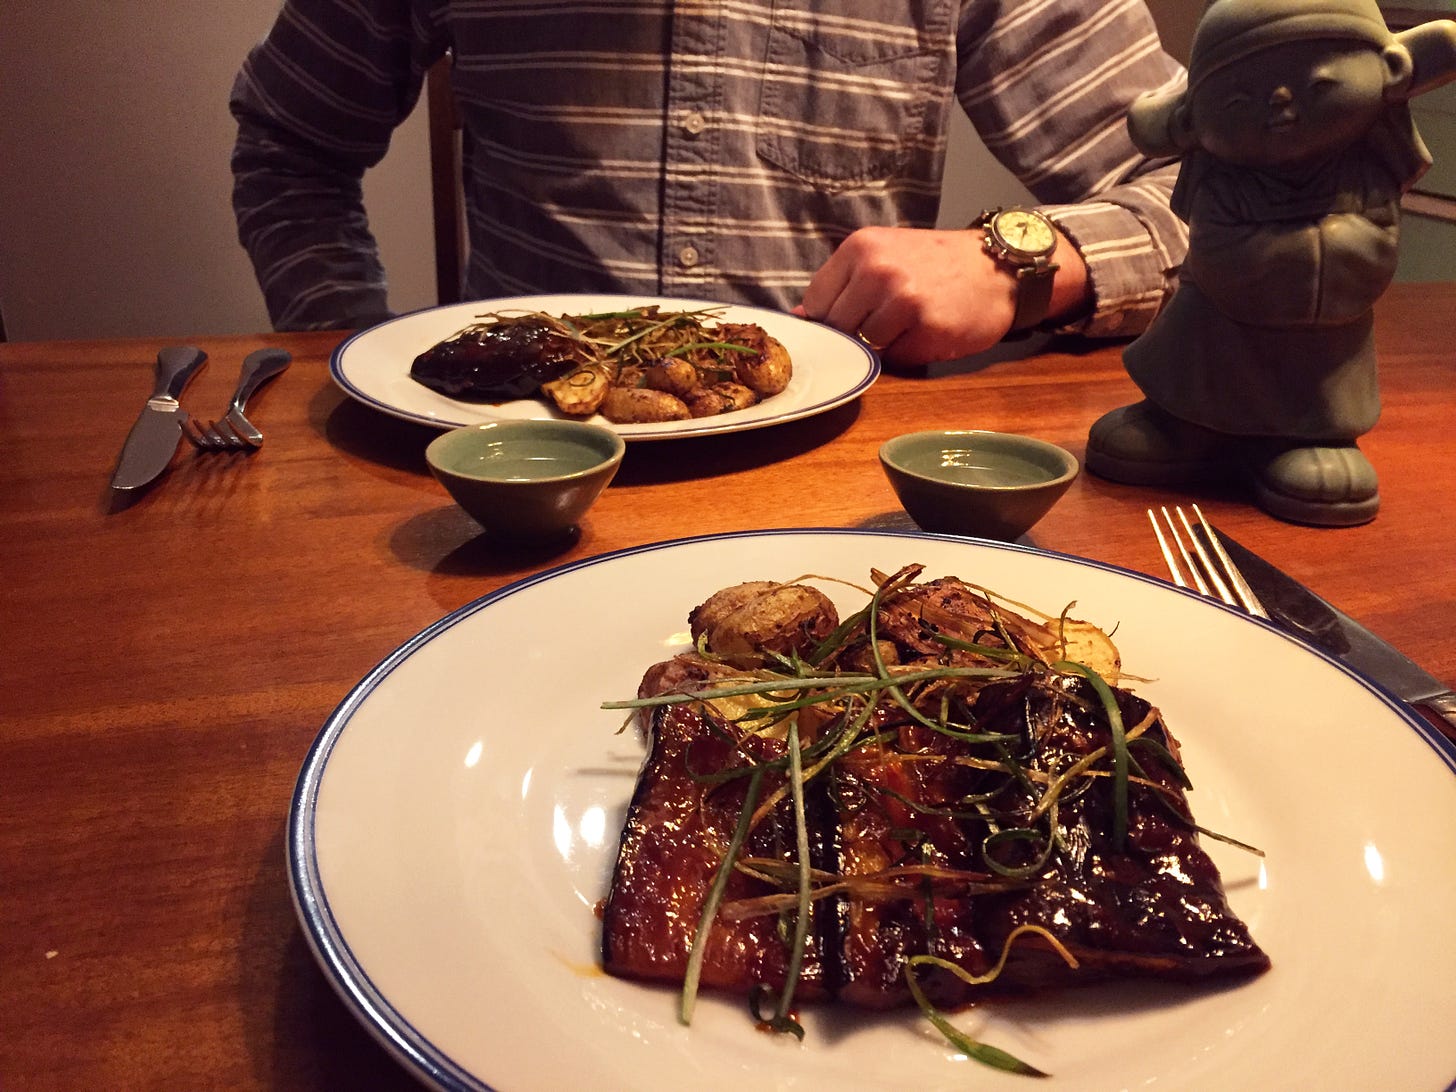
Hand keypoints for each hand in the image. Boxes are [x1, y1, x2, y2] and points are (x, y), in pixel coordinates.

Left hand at [795, 225, 1087, 366]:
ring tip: (910, 323)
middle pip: (836, 327)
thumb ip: (846, 283)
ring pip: (864, 345)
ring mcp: (900, 296)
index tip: (849, 320)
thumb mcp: (886, 255)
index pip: (815, 302)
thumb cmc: (939, 265)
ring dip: (883, 344)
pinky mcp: (924, 324)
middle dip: (854, 334)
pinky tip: (928, 331)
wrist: (1000, 267)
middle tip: (886, 322)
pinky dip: (907, 352)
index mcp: (860, 247)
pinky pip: (895, 356)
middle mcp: (876, 268)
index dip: (829, 319)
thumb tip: (804, 318)